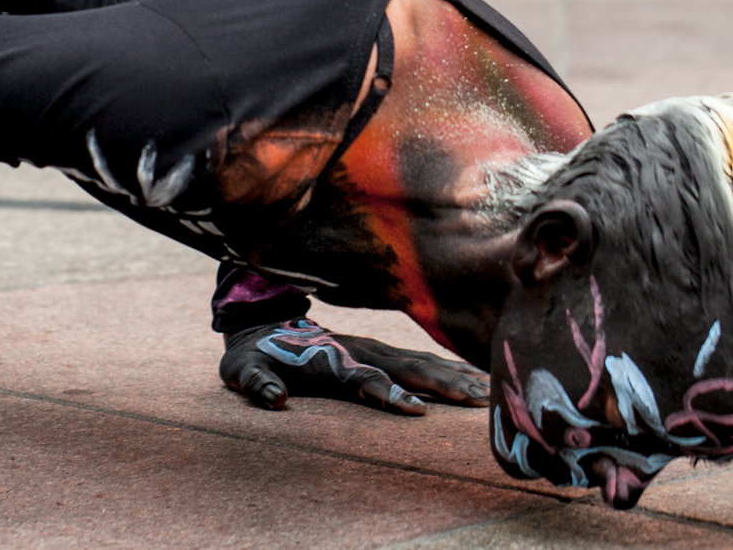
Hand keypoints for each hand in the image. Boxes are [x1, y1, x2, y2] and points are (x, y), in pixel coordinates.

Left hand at [219, 319, 490, 414]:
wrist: (261, 321)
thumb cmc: (254, 355)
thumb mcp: (244, 370)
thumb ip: (258, 383)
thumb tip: (273, 399)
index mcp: (332, 361)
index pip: (367, 379)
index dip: (389, 394)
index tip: (417, 411)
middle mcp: (360, 353)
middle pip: (408, 369)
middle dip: (443, 385)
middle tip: (478, 402)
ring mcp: (373, 350)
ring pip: (422, 362)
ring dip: (455, 376)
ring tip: (487, 393)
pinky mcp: (379, 352)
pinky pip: (422, 360)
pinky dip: (450, 368)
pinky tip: (475, 378)